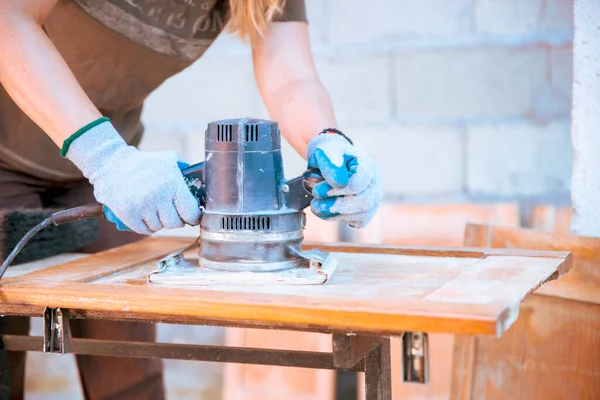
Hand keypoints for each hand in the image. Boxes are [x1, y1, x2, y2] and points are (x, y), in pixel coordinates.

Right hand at [64, 120, 201, 233]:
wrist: (111, 164)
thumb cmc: (144, 163)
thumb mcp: (169, 160)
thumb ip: (186, 172)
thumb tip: (202, 186)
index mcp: (171, 183)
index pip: (191, 213)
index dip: (193, 217)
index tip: (191, 216)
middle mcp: (157, 196)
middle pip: (175, 224)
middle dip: (175, 219)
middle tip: (170, 211)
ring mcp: (141, 206)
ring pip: (160, 228)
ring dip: (159, 221)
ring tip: (153, 208)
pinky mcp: (127, 214)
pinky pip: (145, 231)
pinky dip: (146, 225)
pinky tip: (144, 214)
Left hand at [306, 133, 381, 227]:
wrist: (331, 161)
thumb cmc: (330, 155)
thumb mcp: (326, 152)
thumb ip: (331, 164)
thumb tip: (339, 183)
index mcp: (368, 166)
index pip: (358, 184)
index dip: (336, 190)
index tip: (317, 189)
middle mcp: (375, 184)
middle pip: (364, 202)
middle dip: (336, 206)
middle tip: (315, 203)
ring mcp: (373, 199)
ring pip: (361, 215)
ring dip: (334, 214)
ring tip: (316, 206)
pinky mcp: (366, 212)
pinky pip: (357, 222)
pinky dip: (338, 219)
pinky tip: (326, 210)